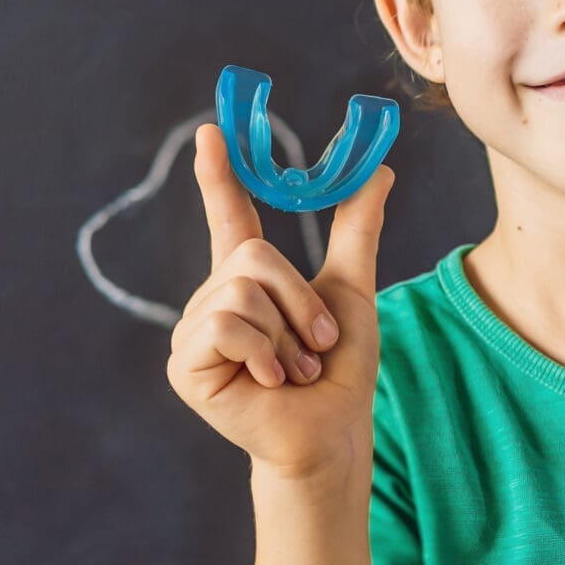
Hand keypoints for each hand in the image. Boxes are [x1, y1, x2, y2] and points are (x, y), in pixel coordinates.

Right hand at [166, 123, 393, 478]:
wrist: (332, 433)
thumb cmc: (339, 371)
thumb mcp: (351, 291)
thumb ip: (356, 230)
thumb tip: (380, 168)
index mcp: (248, 280)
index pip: (229, 217)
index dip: (219, 175)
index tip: (212, 131)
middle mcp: (214, 299)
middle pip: (253, 254)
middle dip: (300, 300)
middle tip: (317, 344)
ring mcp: (193, 332)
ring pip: (242, 290)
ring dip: (287, 332)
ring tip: (295, 368)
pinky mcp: (184, 364)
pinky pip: (226, 325)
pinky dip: (264, 351)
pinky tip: (271, 381)